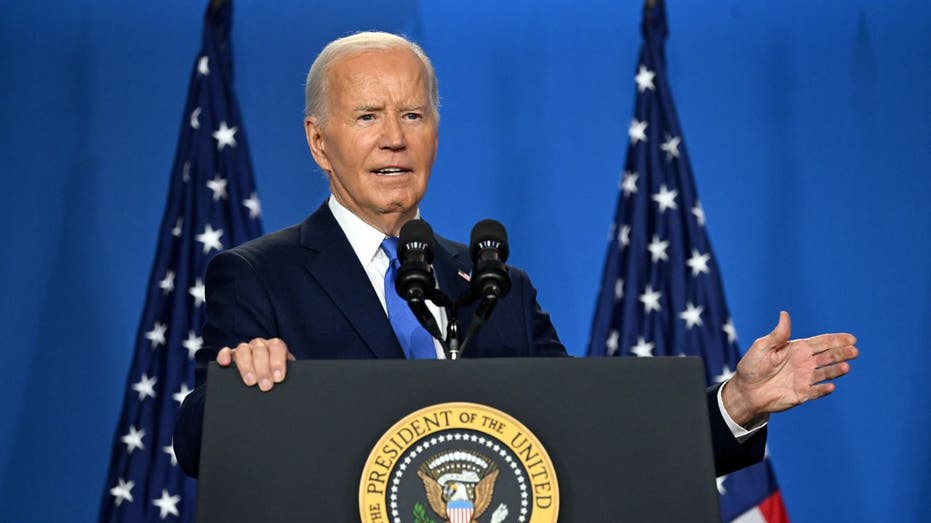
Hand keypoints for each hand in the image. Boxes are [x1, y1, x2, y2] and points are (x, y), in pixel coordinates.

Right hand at [216, 338, 295, 391]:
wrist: (268, 380)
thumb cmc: (276, 378)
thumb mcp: (283, 376)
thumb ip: (285, 377)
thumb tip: (287, 387)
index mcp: (276, 346)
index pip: (277, 348)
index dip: (278, 362)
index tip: (278, 378)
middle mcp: (260, 345)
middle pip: (260, 350)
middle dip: (263, 369)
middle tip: (266, 386)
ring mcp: (246, 349)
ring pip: (243, 350)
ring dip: (246, 366)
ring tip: (250, 382)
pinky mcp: (231, 355)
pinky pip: (226, 352)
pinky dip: (224, 356)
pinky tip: (225, 364)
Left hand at [722, 311, 858, 426]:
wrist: (746, 390)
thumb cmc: (753, 365)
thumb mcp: (762, 347)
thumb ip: (778, 334)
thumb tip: (784, 314)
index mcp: (798, 348)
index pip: (822, 342)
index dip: (837, 340)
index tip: (852, 338)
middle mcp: (805, 363)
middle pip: (829, 357)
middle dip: (842, 353)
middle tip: (854, 351)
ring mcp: (805, 378)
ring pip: (826, 373)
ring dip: (836, 370)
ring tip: (846, 367)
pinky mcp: (801, 394)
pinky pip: (815, 391)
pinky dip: (823, 389)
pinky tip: (830, 386)